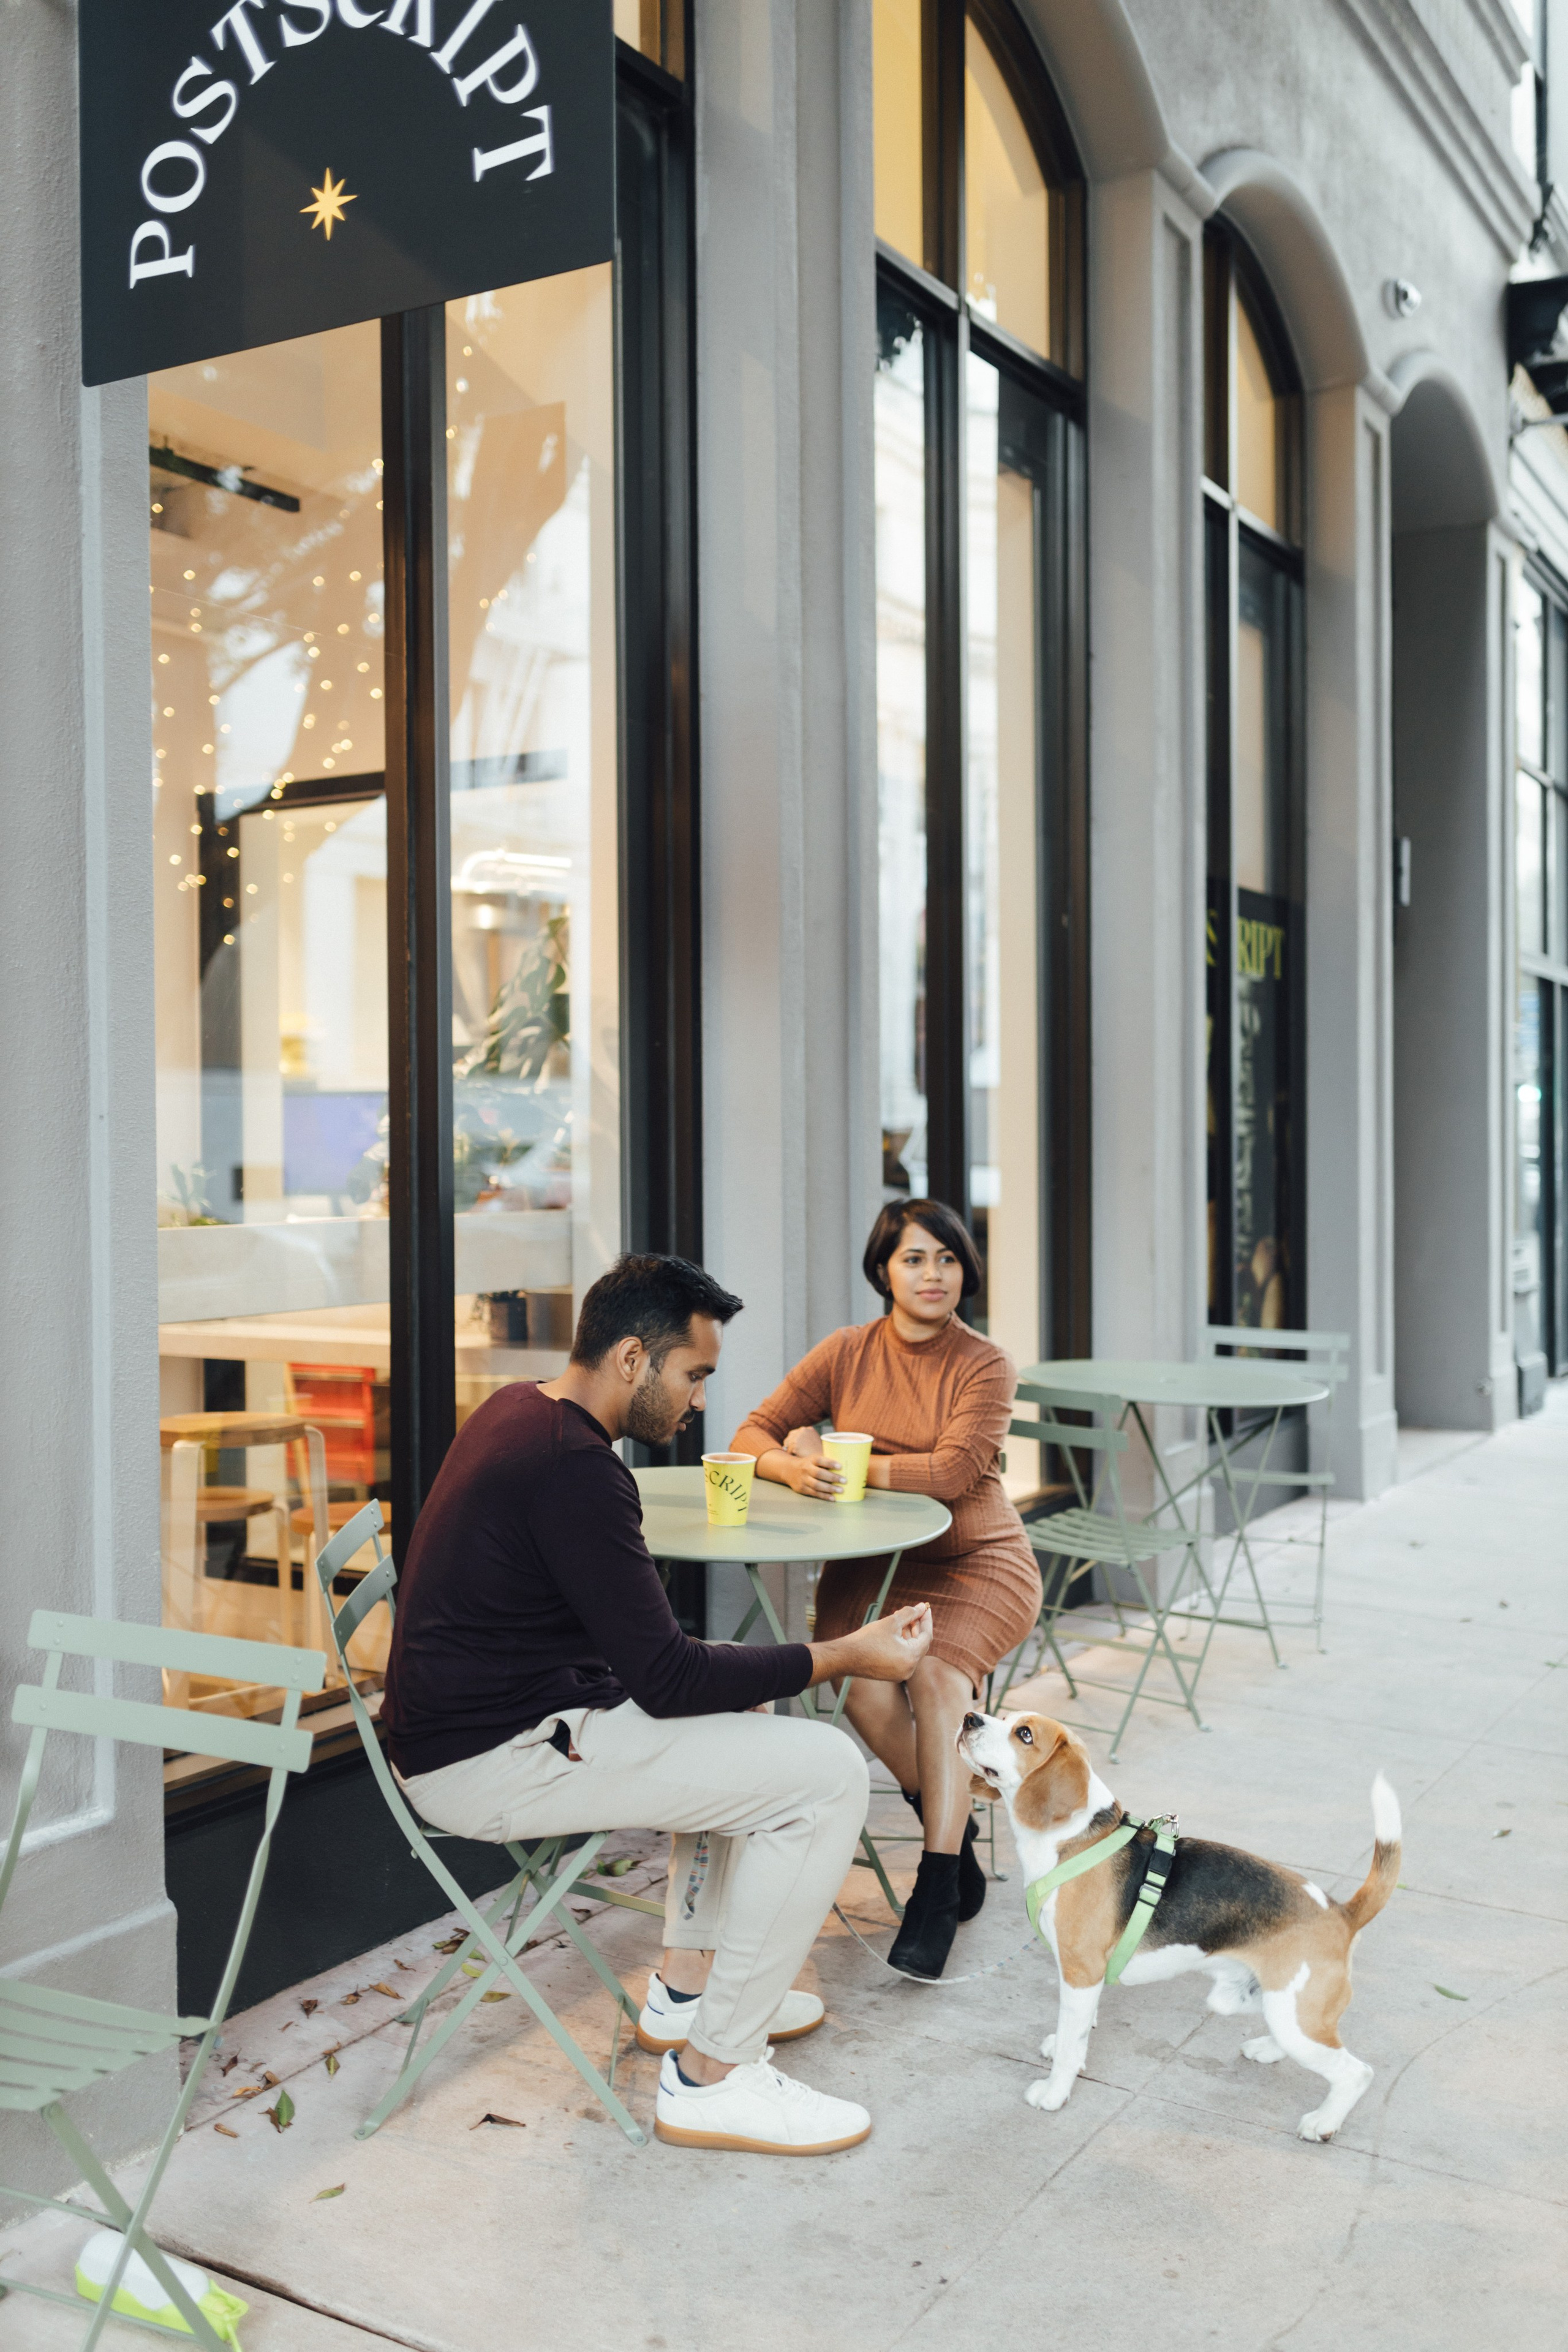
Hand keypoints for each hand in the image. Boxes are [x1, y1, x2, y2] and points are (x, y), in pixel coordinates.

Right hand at [780, 1428, 843, 1500]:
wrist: (789, 1470)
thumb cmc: (808, 1464)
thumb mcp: (814, 1459)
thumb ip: (826, 1462)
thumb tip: (847, 1465)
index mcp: (810, 1460)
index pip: (820, 1460)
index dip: (830, 1463)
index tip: (840, 1466)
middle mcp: (806, 1469)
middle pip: (819, 1473)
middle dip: (832, 1477)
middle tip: (844, 1481)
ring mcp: (803, 1480)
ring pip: (817, 1485)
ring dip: (829, 1488)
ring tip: (840, 1490)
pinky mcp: (802, 1489)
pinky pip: (814, 1493)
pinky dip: (824, 1496)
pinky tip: (833, 1498)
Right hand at [809, 1602, 931, 1686]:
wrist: (846, 1657)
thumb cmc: (868, 1639)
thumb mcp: (891, 1622)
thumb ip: (910, 1613)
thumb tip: (922, 1607)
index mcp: (911, 1657)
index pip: (926, 1636)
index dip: (926, 1620)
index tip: (926, 1608)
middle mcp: (909, 1669)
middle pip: (920, 1644)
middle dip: (917, 1626)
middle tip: (915, 1611)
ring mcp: (901, 1674)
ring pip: (911, 1650)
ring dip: (909, 1634)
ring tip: (902, 1619)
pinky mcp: (892, 1674)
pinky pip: (903, 1657)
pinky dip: (903, 1644)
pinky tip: (896, 1632)